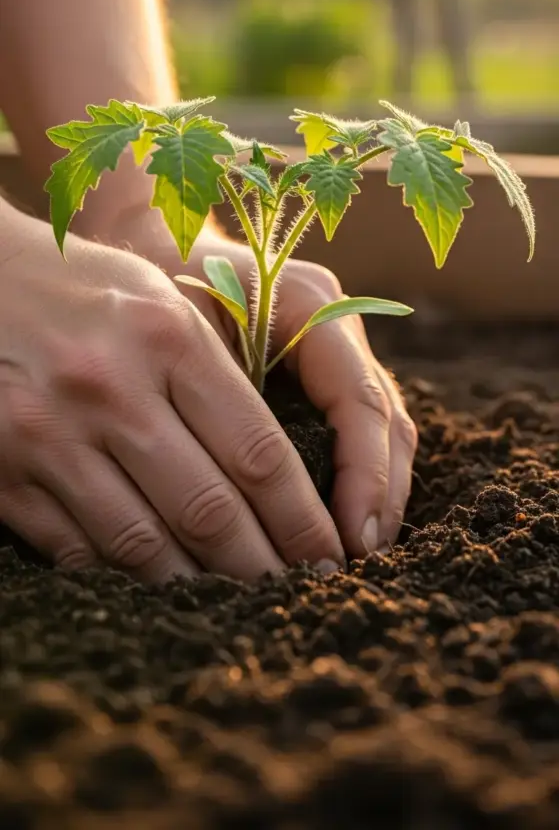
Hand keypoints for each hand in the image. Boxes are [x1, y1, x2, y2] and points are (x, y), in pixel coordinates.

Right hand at [0, 205, 345, 581]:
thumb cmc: (87, 290)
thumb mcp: (162, 303)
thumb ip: (221, 374)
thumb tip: (284, 473)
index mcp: (167, 336)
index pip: (258, 452)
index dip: (302, 519)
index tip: (329, 555)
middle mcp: (110, 387)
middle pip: (209, 509)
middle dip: (265, 567)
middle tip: (299, 596)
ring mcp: (49, 434)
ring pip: (143, 546)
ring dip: (200, 586)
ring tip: (238, 604)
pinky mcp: (4, 472)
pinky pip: (78, 550)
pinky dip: (126, 579)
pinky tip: (159, 589)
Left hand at [171, 232, 417, 557]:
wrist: (157, 248)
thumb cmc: (159, 287)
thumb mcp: (184, 332)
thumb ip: (227, 398)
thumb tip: (248, 500)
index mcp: (313, 304)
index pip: (360, 400)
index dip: (364, 475)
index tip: (351, 538)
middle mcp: (338, 326)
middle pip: (385, 421)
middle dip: (378, 496)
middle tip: (357, 560)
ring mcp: (338, 350)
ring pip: (381, 431)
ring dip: (374, 496)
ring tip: (354, 554)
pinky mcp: (325, 375)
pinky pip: (356, 432)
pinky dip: (355, 481)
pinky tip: (340, 526)